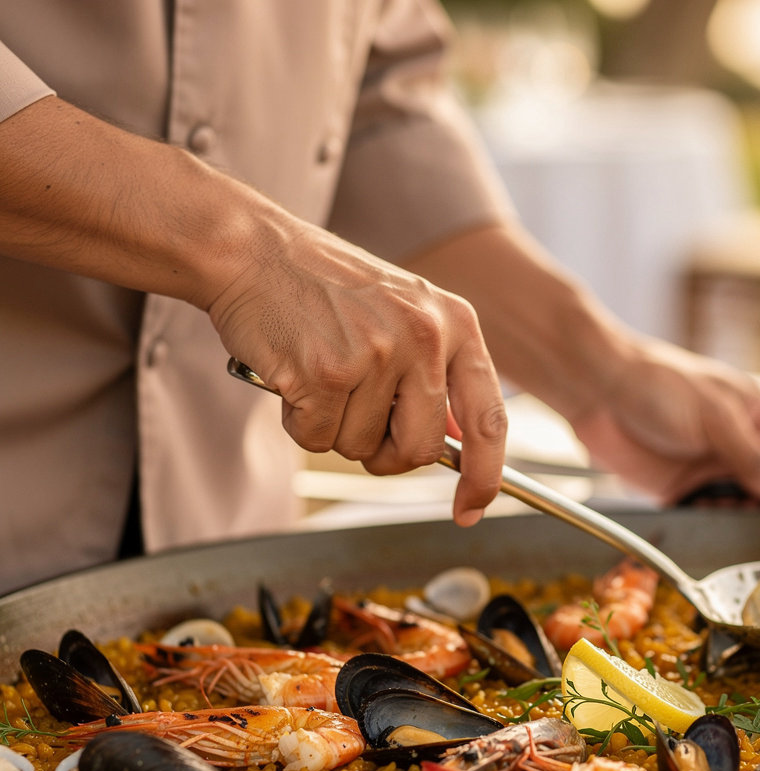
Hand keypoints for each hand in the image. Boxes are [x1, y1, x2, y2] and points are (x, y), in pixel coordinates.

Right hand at [0, 97, 507, 525]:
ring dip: (334, 429)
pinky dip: (299, 422)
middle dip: (385, 454)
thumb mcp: (405, 314)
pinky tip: (293, 377)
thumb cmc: (326, 290)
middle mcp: (424, 336)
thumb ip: (436, 375)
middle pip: (419, 450)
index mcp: (455, 323)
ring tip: (320, 374)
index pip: (488, 418)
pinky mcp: (324, 373)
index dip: (484, 475)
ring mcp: (375, 354)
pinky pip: (316, 439)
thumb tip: (458, 445)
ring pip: (361, 448)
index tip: (470, 509)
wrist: (251, 251)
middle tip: (356, 420)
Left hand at [569, 339, 759, 508]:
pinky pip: (710, 517)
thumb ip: (755, 457)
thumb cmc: (660, 384)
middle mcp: (742, 448)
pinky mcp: (682, 491)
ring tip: (738, 519)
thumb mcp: (717, 417)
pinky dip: (715, 524)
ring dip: (746, 520)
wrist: (600, 390)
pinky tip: (710, 520)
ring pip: (746, 509)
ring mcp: (712, 471)